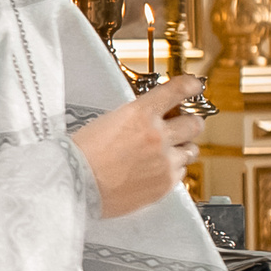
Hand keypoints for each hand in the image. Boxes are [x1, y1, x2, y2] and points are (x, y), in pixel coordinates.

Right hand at [71, 76, 205, 218]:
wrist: (76, 183)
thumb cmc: (82, 153)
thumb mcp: (107, 121)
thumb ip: (135, 118)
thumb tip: (150, 119)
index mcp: (140, 113)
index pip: (176, 91)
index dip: (189, 86)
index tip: (194, 86)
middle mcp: (158, 135)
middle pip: (194, 124)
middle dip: (190, 123)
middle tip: (184, 125)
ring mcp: (164, 161)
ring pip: (191, 150)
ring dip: (182, 148)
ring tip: (168, 151)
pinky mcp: (165, 184)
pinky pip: (180, 173)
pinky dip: (172, 170)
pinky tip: (155, 170)